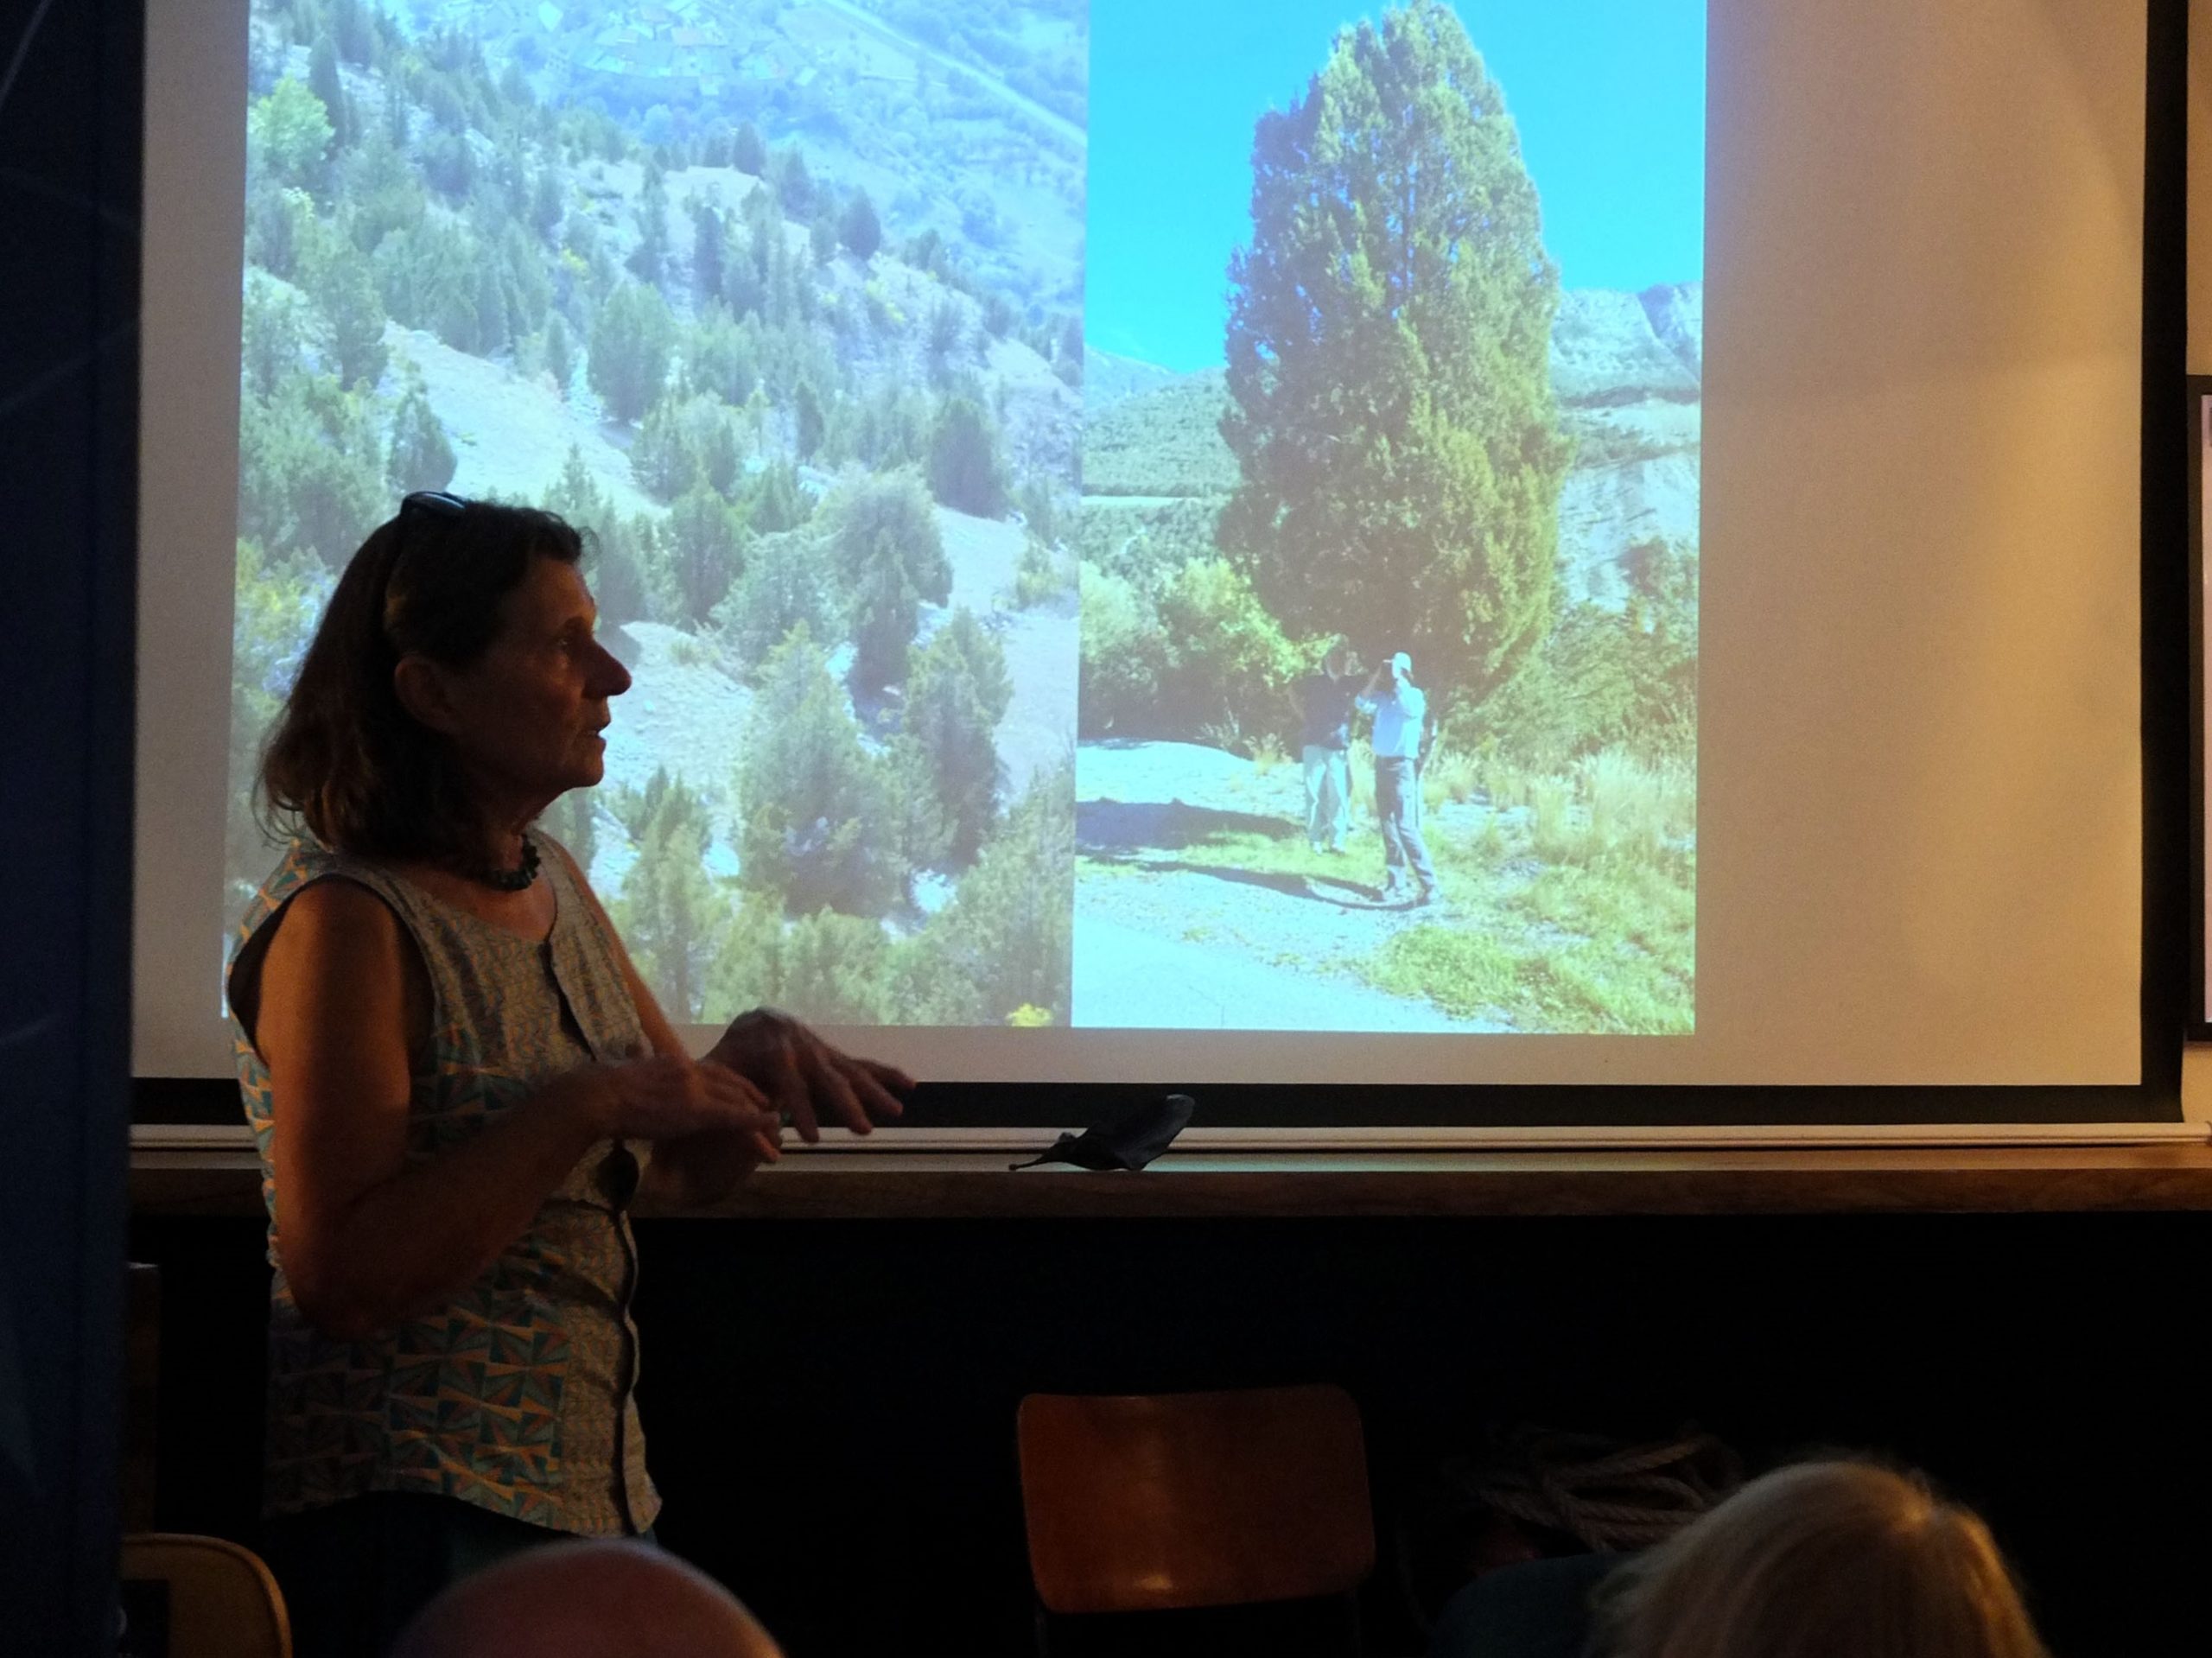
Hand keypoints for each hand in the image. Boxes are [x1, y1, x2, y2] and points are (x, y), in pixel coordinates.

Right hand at [576, 1054, 780, 1149]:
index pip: (718, 1070)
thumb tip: (633, 1049)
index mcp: (677, 1062)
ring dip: (760, 1115)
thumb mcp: (629, 1067)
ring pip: (738, 1100)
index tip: (753, 1093)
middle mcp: (692, 1070)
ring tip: (776, 1127)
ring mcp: (695, 1088)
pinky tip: (770, 1124)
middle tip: (774, 1109)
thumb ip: (641, 1059)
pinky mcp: (694, 1109)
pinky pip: (732, 1114)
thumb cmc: (603, 1088)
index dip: (738, 1084)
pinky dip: (754, 1120)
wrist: (597, 1096)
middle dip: (756, 1097)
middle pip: (734, 1083)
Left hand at [706, 1008, 912, 1143]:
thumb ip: (724, 1089)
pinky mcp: (834, 1055)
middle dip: (847, 1105)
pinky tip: (910, 1085)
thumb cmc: (732, 1055)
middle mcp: (803, 1046)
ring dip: (875, 1093)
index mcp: (773, 1048)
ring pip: (850, 1071)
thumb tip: (722, 1115)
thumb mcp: (720, 1067)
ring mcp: (822, 1049)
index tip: (810, 1139)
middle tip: (863, 1131)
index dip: (801, 1109)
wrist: (754, 1023)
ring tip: (896, 1112)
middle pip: (828, 1077)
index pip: (789, 1081)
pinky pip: (862, 1064)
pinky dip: (886, 1074)